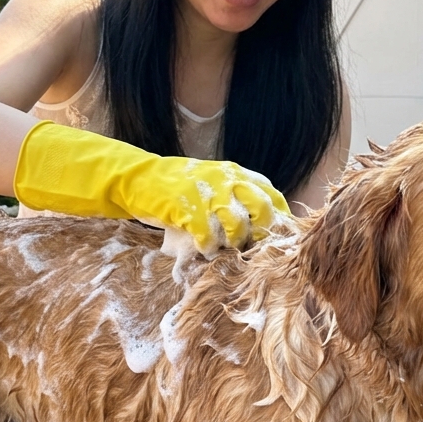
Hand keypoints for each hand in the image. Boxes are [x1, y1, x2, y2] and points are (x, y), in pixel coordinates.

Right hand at [120, 156, 290, 254]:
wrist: (142, 179)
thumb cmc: (180, 184)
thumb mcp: (215, 180)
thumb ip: (238, 193)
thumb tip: (264, 219)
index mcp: (237, 173)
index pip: (273, 195)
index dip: (280, 218)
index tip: (279, 237)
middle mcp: (228, 180)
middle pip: (263, 209)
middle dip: (261, 233)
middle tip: (251, 247)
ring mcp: (209, 194)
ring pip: (238, 225)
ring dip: (233, 242)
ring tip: (222, 247)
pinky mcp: (190, 210)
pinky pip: (209, 237)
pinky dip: (208, 248)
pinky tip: (202, 248)